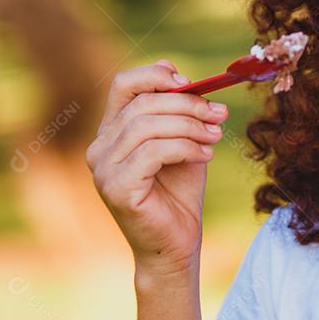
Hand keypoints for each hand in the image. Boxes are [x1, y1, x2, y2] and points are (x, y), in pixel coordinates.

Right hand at [85, 59, 228, 276]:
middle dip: (188, 104)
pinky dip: (185, 147)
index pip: (124, 85)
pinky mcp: (116, 188)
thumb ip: (180, 113)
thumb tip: (185, 77)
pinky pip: (153, 152)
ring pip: (148, 125)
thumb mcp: (184, 142)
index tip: (191, 81)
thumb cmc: (179, 193)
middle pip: (143, 102)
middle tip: (219, 113)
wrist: (176, 243)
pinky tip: (206, 155)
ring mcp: (103, 168)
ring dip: (191, 126)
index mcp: (112, 131)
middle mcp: (100, 147)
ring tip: (215, 136)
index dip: (157, 75)